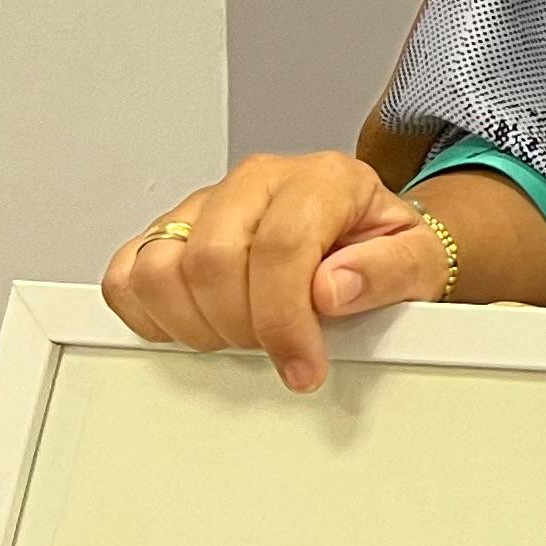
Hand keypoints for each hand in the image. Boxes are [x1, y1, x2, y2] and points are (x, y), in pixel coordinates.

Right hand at [102, 153, 457, 391]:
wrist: (372, 239)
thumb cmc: (387, 249)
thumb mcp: (419, 261)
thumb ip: (387, 271)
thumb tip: (333, 288)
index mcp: (323, 179)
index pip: (281, 248)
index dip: (285, 321)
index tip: (302, 366)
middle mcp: (258, 181)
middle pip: (212, 261)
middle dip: (243, 327)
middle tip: (275, 350)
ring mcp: (206, 204)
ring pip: (160, 268)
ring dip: (195, 324)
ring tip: (241, 337)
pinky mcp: (169, 230)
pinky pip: (126, 273)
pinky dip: (149, 314)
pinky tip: (197, 326)